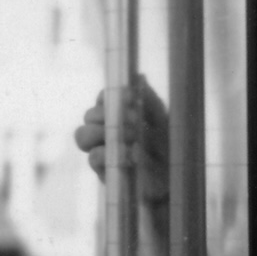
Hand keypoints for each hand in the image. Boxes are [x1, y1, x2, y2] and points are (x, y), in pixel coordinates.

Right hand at [73, 75, 169, 204]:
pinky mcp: (103, 170)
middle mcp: (105, 130)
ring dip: (103, 132)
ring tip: (130, 136)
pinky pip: (94, 157)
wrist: (174, 178)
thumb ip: (150, 100)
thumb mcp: (163, 121)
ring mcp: (101, 150)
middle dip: (108, 114)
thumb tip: (139, 76)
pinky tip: (130, 155)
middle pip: (89, 115)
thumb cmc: (168, 147)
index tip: (129, 96)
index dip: (110, 95)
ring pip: (82, 134)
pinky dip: (110, 153)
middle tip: (134, 120)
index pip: (104, 98)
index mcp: (118, 114)